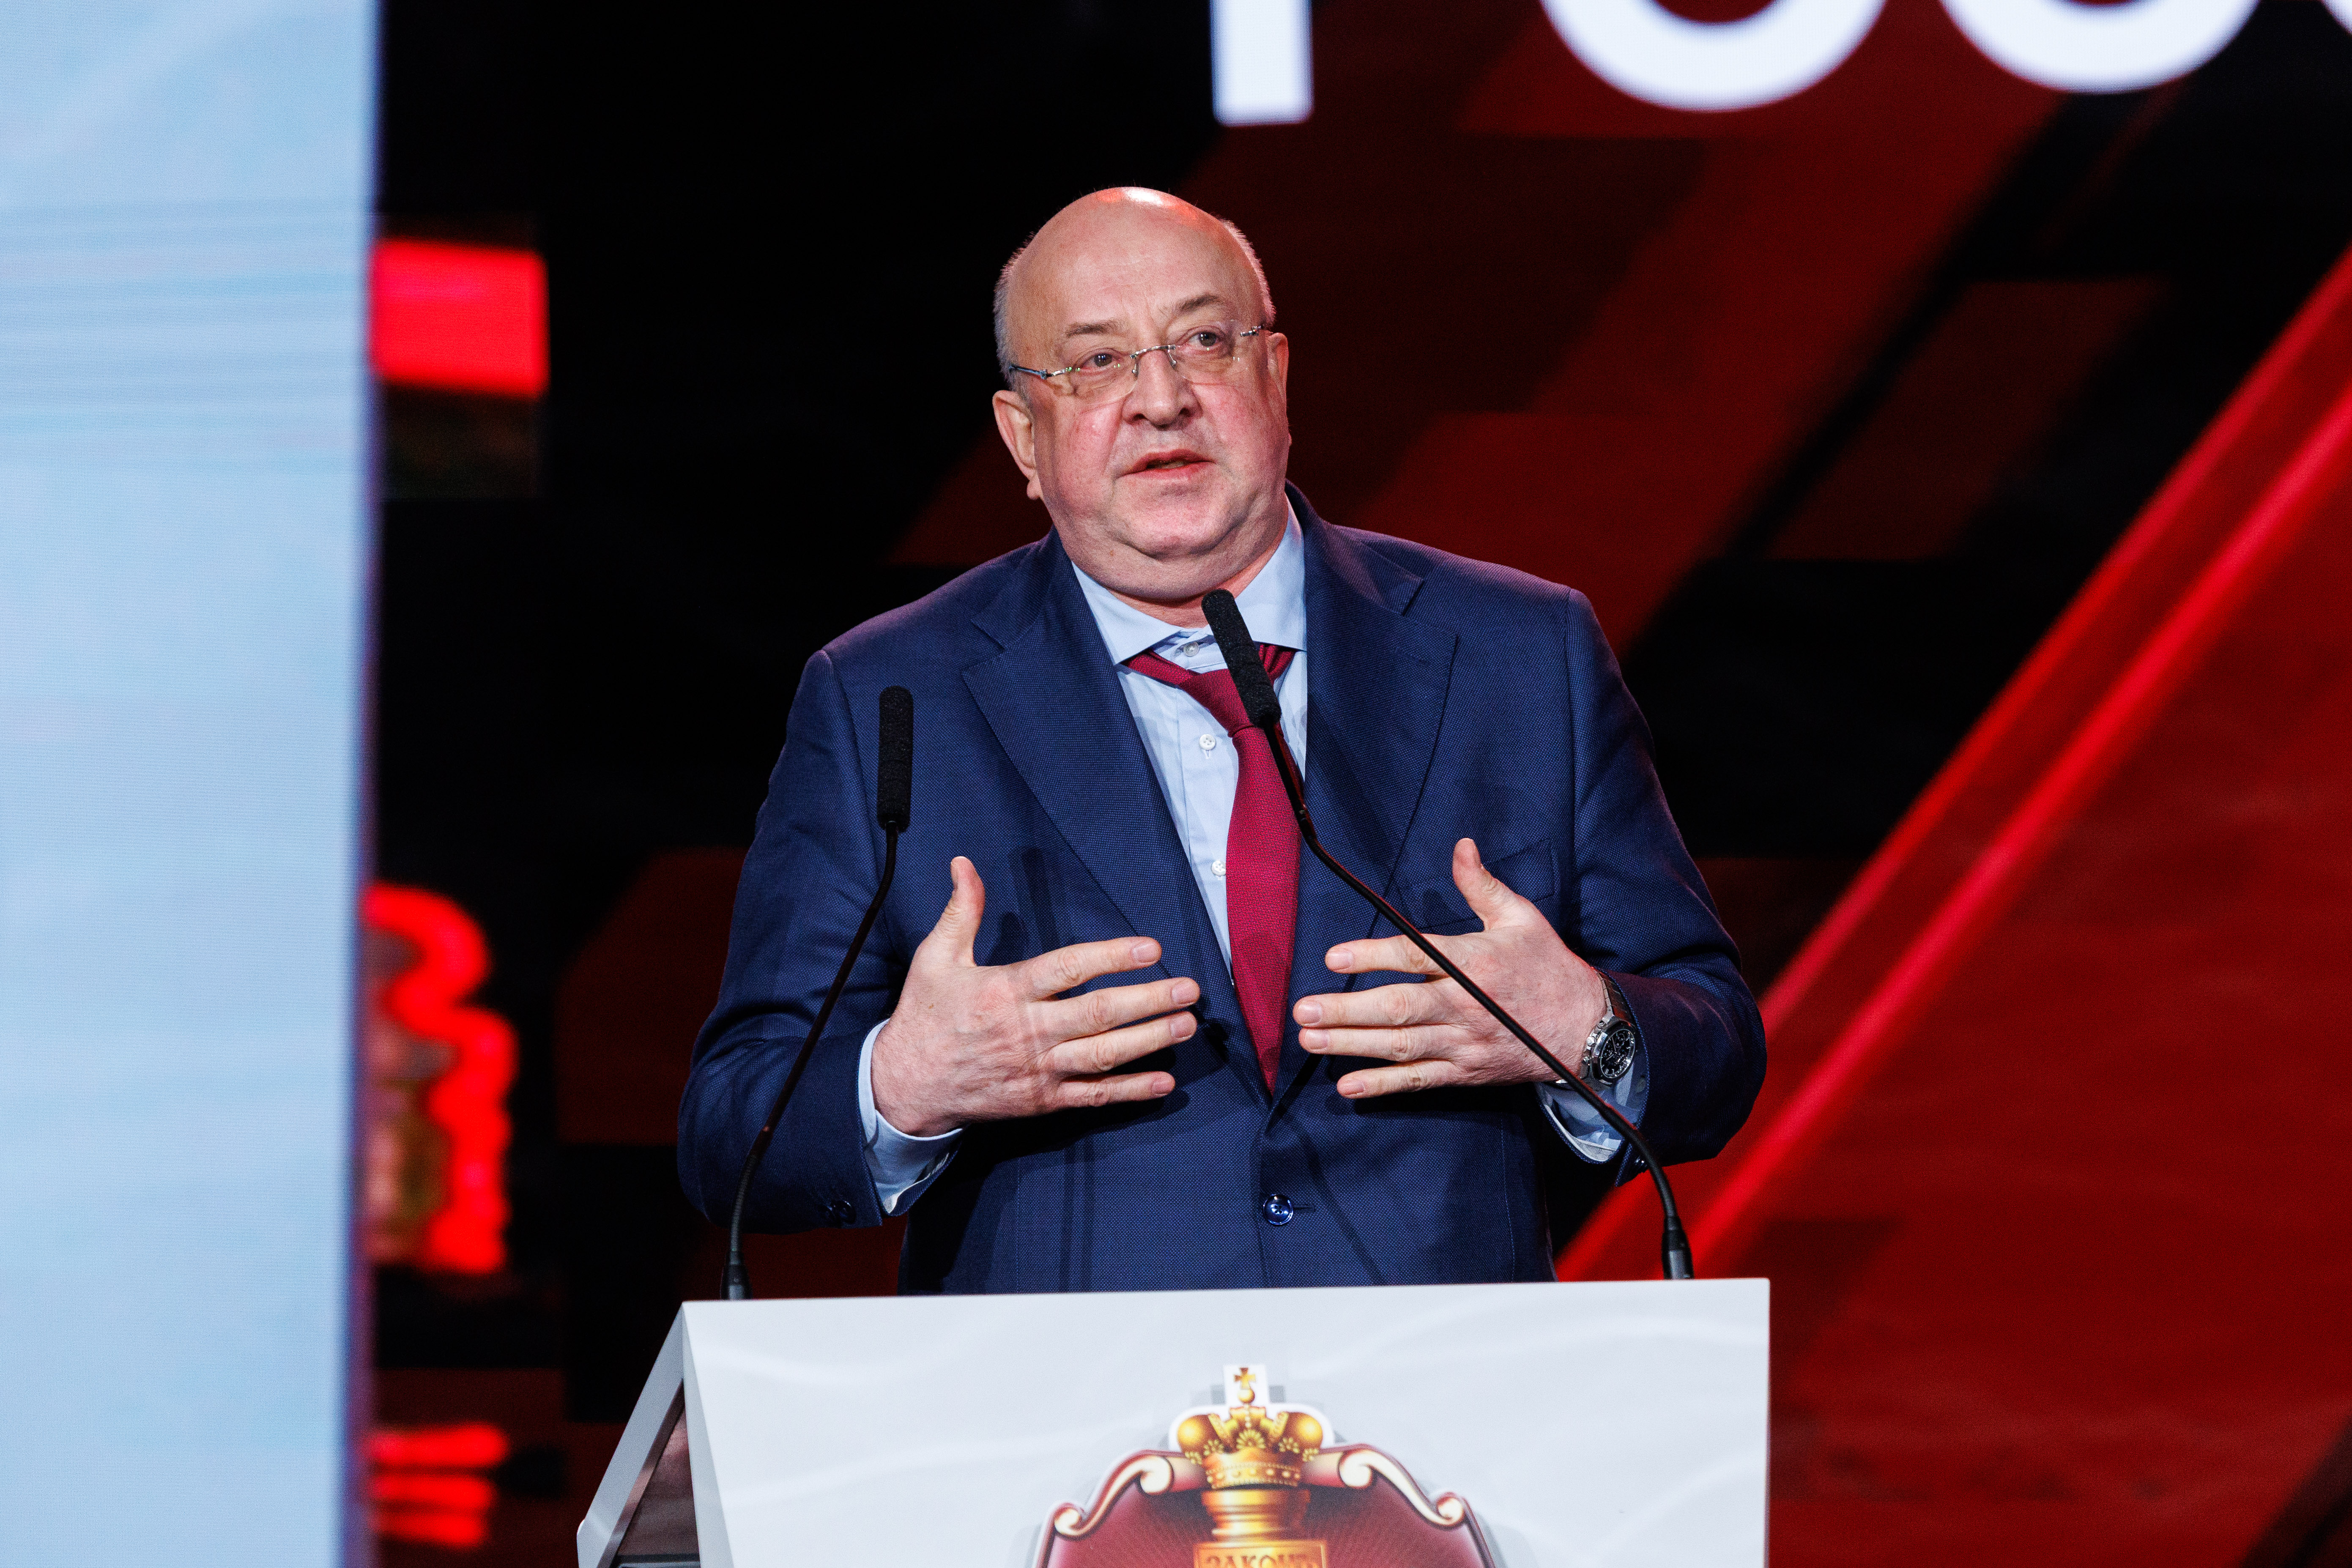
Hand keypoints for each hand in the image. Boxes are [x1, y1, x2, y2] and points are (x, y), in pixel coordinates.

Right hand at [870, 856, 1195, 1136]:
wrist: (905, 1085)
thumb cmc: (925, 1016)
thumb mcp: (935, 958)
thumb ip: (962, 911)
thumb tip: (965, 864)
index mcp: (1007, 991)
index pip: (1069, 969)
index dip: (1113, 957)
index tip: (1151, 947)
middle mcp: (1028, 1031)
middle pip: (1099, 1014)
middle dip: (1149, 1001)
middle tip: (1189, 989)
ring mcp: (1038, 1069)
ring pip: (1103, 1055)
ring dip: (1149, 1040)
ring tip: (1187, 1025)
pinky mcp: (1041, 1100)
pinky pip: (1092, 1096)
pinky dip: (1129, 1091)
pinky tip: (1163, 1081)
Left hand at [1294, 838, 1607, 1098]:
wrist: (1584, 1027)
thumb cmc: (1546, 965)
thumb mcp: (1520, 918)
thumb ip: (1482, 885)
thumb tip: (1461, 846)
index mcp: (1475, 962)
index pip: (1416, 957)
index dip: (1373, 956)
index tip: (1333, 956)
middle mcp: (1466, 1005)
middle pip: (1400, 1008)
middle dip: (1348, 1010)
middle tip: (1304, 1008)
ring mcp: (1464, 1043)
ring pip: (1402, 1046)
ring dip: (1352, 1044)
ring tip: (1310, 1038)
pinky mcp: (1466, 1072)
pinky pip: (1420, 1081)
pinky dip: (1384, 1086)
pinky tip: (1348, 1085)